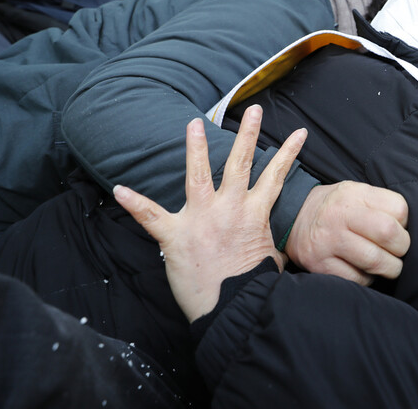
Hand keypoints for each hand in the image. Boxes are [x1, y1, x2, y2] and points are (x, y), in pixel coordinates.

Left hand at [114, 105, 302, 321]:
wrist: (233, 307)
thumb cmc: (254, 287)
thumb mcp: (270, 258)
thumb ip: (264, 243)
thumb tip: (264, 246)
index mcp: (255, 214)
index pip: (276, 176)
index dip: (289, 153)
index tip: (298, 133)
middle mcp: (230, 208)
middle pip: (241, 163)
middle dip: (248, 134)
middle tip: (253, 110)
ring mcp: (201, 218)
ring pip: (198, 174)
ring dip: (197, 147)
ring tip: (195, 123)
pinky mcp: (175, 236)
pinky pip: (150, 216)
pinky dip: (133, 203)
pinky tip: (119, 189)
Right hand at [285, 181, 409, 285]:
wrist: (292, 219)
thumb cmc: (335, 208)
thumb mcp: (354, 193)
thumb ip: (380, 204)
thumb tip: (409, 228)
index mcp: (353, 194)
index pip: (399, 208)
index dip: (405, 222)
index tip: (398, 227)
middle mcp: (339, 216)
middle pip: (389, 233)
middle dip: (402, 247)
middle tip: (397, 250)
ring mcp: (328, 241)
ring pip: (376, 261)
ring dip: (390, 268)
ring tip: (387, 264)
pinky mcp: (320, 265)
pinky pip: (358, 279)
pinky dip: (368, 279)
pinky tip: (364, 270)